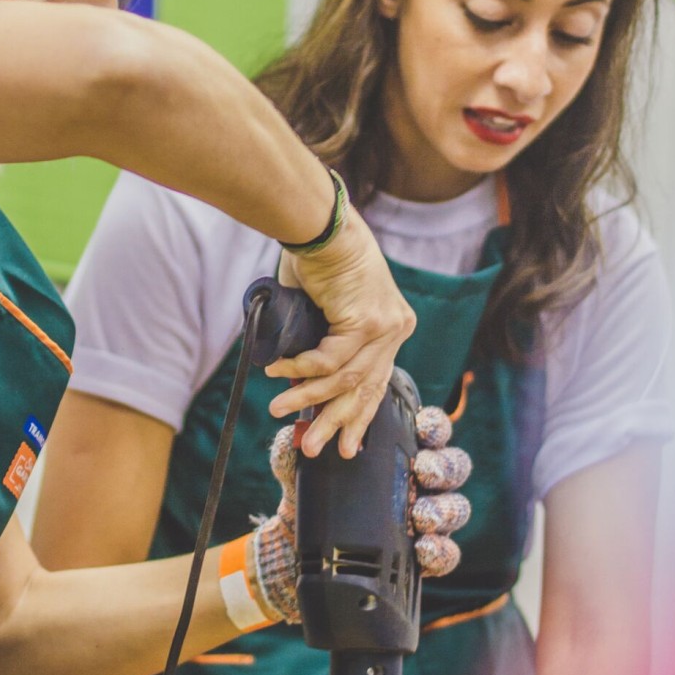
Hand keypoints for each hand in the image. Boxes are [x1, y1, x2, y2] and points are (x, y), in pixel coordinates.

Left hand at [247, 411, 472, 623]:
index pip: (430, 430)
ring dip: (444, 508)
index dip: (435, 427)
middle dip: (443, 467)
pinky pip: (444, 551)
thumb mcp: (298, 464)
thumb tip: (294, 436)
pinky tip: (424, 547)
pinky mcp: (422, 551)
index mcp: (397, 448)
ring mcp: (425, 515)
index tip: (424, 429)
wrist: (298, 537)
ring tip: (424, 515)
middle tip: (424, 471)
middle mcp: (418, 479)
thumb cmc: (307, 489)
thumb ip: (295, 446)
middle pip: (452, 467)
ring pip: (455, 507)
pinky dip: (439, 550)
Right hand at [266, 209, 415, 457]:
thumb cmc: (318, 260)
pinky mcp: (366, 322)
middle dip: (336, 423)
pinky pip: (329, 360)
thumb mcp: (326, 310)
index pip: (378, 381)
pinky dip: (300, 370)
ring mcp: (386, 326)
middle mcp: (396, 328)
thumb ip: (322, 342)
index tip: (346, 445)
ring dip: (307, 398)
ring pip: (345, 379)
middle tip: (314, 449)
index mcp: (393, 326)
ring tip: (277, 410)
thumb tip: (300, 379)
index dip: (359, 416)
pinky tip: (277, 373)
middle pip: (366, 388)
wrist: (320, 224)